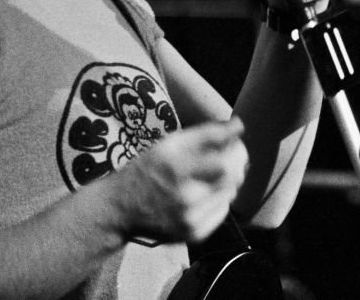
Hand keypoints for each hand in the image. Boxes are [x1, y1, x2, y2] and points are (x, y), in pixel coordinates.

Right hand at [107, 119, 247, 242]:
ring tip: (214, 173)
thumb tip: (239, 126)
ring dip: (229, 179)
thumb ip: (205, 135)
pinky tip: (206, 192)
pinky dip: (220, 198)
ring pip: (230, 192)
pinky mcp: (193, 234)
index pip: (222, 157)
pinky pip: (222, 211)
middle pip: (231, 176)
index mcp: (175, 166)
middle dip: (237, 161)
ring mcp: (189, 218)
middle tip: (232, 153)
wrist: (120, 209)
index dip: (235, 144)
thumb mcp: (168, 145)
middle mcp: (183, 194)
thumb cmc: (147, 169)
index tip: (236, 135)